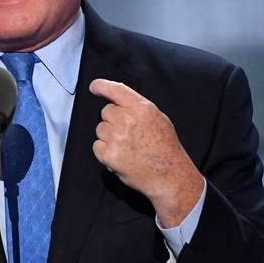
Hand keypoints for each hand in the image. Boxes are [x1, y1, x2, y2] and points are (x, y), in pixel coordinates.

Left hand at [89, 79, 205, 227]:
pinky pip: (97, 146)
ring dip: (109, 136)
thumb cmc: (166, 149)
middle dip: (113, 121)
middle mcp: (128, 120)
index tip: (94, 87)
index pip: (116, 90)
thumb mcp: (159, 119)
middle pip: (106, 112)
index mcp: (142, 109)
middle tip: (128, 133)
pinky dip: (105, 152)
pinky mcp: (110, 155)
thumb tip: (119, 101)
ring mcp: (117, 138)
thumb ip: (138, 108)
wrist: (169, 176)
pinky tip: (121, 156)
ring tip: (127, 146)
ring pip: (100, 129)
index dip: (102, 86)